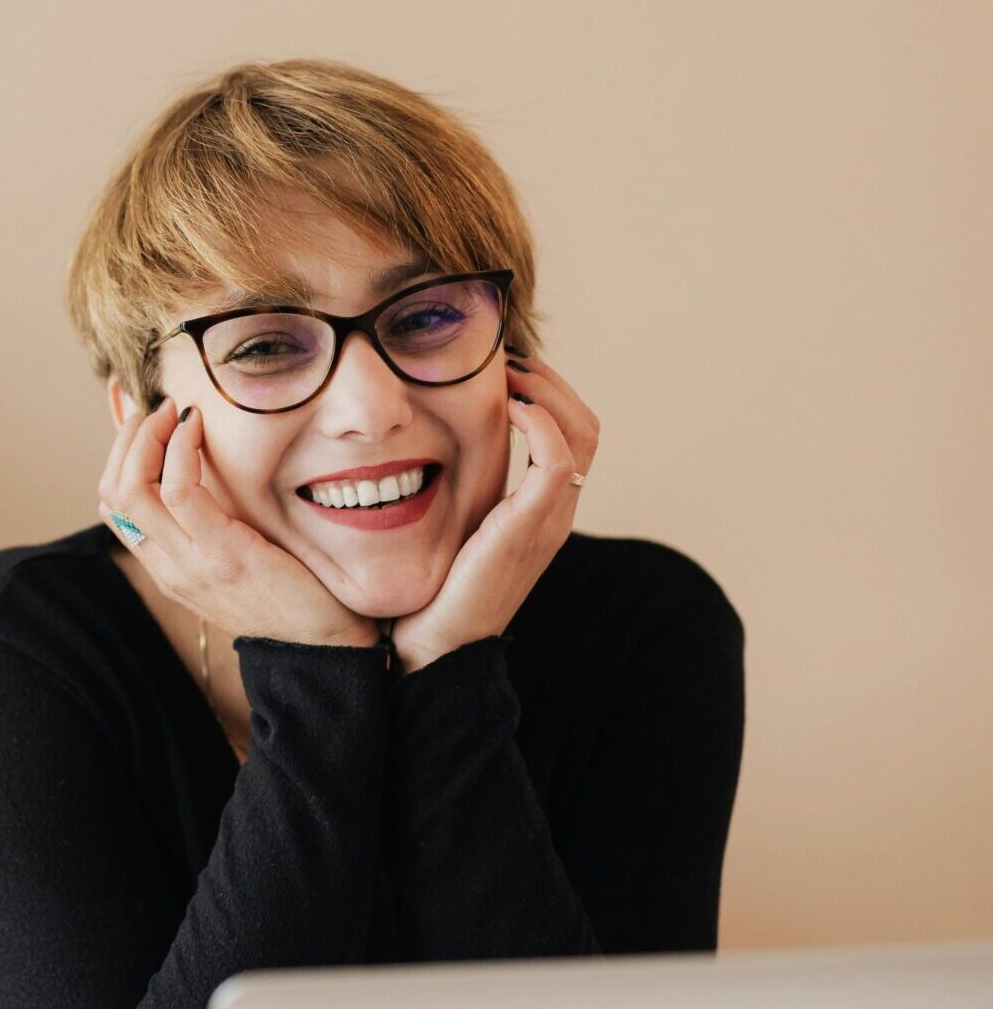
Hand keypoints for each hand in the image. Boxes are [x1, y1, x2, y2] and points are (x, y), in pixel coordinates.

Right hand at [99, 397, 379, 648]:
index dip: (119, 456)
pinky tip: (198, 427)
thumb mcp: (237, 558)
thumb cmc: (291, 593)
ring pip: (133, 488)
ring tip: (174, 411)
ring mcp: (190, 564)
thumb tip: (206, 471)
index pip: (114, 507)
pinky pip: (180, 490)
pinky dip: (181, 447)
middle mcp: (169, 569)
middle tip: (157, 408)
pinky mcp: (222, 554)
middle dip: (126, 439)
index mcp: (168, 570)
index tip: (147, 423)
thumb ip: (213, 525)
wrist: (325, 643)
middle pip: (112, 493)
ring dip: (148, 436)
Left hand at [389, 351, 598, 671]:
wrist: (433, 650)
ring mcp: (548, 521)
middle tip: (506, 358)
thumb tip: (421, 449)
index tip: (503, 368)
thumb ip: (455, 495)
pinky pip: (559, 459)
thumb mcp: (448, 531)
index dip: (546, 391)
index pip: (572, 433)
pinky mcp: (531, 528)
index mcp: (540, 513)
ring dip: (547, 389)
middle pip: (587, 424)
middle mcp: (554, 514)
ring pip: (582, 432)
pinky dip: (540, 421)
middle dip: (551, 380)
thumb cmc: (430, 595)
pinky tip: (506, 406)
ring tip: (507, 371)